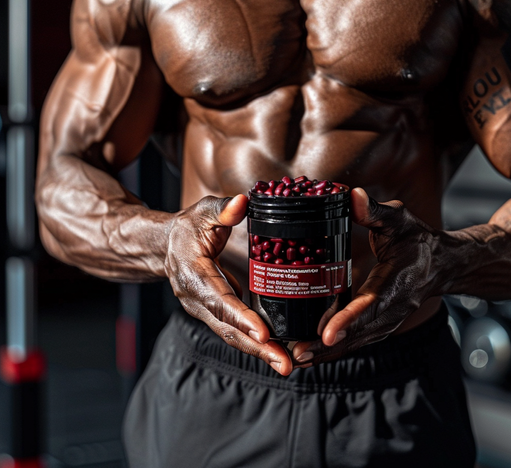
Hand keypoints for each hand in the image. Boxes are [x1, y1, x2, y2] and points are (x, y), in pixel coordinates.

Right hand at [165, 195, 291, 374]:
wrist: (168, 248)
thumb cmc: (188, 228)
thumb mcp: (202, 212)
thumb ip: (222, 209)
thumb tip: (242, 202)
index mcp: (193, 274)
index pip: (218, 299)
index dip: (240, 317)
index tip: (263, 333)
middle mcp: (197, 299)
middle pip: (227, 327)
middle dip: (256, 347)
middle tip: (284, 362)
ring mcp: (205, 310)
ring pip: (231, 335)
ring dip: (259, 352)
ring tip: (286, 364)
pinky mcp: (216, 314)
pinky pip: (235, 331)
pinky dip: (255, 344)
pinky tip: (279, 353)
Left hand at [292, 188, 437, 366]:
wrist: (442, 265)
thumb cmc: (418, 240)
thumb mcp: (399, 219)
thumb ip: (375, 210)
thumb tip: (353, 197)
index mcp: (397, 282)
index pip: (371, 304)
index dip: (349, 320)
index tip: (326, 334)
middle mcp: (393, 308)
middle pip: (358, 333)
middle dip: (327, 347)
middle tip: (296, 355)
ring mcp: (388, 321)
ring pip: (356, 342)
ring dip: (326, 353)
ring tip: (296, 359)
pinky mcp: (380, 325)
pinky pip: (357, 340)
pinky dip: (334, 350)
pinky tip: (310, 354)